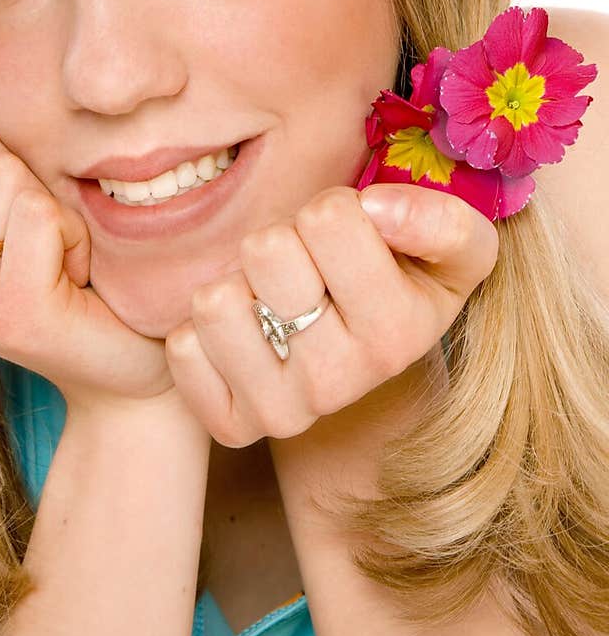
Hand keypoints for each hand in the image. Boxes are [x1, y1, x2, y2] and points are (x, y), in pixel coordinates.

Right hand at [0, 96, 173, 409]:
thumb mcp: (3, 197)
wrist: (121, 358)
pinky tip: (76, 276)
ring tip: (58, 257)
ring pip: (5, 174)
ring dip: (54, 206)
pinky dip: (77, 232)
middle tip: (41, 236)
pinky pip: (40, 214)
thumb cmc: (63, 265)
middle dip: (25, 175)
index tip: (9, 208)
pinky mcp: (8, 316)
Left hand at [163, 183, 498, 445]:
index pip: (328, 217)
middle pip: (264, 250)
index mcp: (398, 334)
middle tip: (304, 267)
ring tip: (272, 301)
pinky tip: (245, 335)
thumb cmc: (404, 283)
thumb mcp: (452, 250)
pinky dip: (204, 330)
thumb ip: (440, 219)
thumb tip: (376, 209)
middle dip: (281, 240)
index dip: (332, 209)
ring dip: (237, 283)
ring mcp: (282, 413)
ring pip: (214, 301)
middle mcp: (339, 384)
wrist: (367, 363)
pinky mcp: (233, 426)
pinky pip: (183, 349)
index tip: (347, 240)